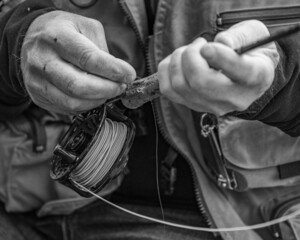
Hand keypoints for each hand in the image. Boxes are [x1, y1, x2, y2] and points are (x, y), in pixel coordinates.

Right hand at [21, 11, 135, 114]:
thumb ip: (102, 50)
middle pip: (79, 85)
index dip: (113, 71)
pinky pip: (66, 108)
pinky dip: (87, 106)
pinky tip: (95, 97)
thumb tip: (119, 74)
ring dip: (99, 100)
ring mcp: (37, 80)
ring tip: (109, 92)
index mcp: (57, 36)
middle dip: (108, 90)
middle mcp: (42, 59)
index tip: (129, 75)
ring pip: (72, 102)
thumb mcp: (86, 27)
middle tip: (121, 87)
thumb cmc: (65, 32)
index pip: (89, 59)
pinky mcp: (38, 95)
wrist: (31, 39)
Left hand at [158, 20, 278, 115]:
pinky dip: (167, 69)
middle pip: (201, 81)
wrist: (245, 76)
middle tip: (200, 44)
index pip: (240, 72)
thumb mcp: (254, 35)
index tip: (207, 48)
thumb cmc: (249, 52)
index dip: (221, 58)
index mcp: (256, 77)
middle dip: (191, 55)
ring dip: (178, 59)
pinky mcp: (191, 105)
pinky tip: (180, 61)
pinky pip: (168, 89)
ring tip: (191, 51)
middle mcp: (233, 98)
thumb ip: (239, 36)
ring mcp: (210, 105)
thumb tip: (220, 43)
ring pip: (180, 85)